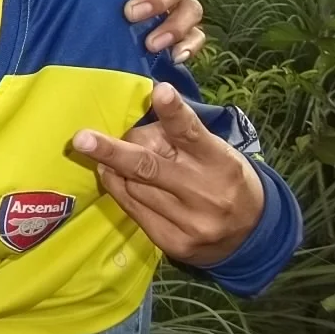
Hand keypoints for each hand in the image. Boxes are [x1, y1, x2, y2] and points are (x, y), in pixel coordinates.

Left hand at [71, 82, 263, 267]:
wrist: (253, 234)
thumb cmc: (223, 178)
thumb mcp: (214, 152)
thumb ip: (177, 139)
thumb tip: (130, 130)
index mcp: (220, 162)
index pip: (192, 133)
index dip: (174, 112)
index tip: (159, 91)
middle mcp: (205, 193)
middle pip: (149, 167)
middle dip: (113, 151)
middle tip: (81, 138)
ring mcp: (189, 222)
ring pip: (134, 186)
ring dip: (117, 168)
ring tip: (114, 157)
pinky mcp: (173, 242)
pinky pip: (132, 209)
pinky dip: (119, 188)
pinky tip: (116, 176)